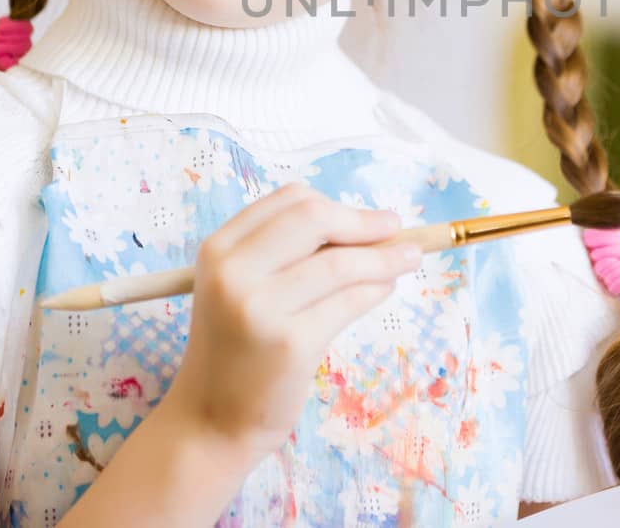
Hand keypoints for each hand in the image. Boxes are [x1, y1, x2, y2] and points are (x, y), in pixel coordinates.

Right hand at [163, 182, 419, 459]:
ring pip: (340, 262)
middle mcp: (232, 272)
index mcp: (219, 249)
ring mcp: (259, 308)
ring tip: (408, 258)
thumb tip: (369, 224)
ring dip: (384, 257)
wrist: (212, 420)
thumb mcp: (243, 288)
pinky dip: (376, 289)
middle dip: (364, 222)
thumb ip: (288, 254)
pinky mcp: (290, 343)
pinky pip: (348, 302)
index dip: (336, 205)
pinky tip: (384, 289)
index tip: (366, 219)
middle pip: (314, 218)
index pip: (289, 200)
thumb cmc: (238, 349)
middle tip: (397, 229)